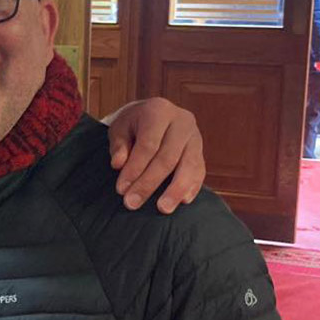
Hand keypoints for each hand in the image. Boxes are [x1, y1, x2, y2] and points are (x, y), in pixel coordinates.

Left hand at [103, 97, 205, 213]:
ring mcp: (195, 136)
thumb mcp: (120, 128)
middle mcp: (182, 122)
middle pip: (167, 157)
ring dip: (175, 190)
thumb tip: (118, 164)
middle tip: (132, 203)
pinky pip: (200, 171)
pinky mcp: (201, 151)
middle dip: (149, 183)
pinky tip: (183, 201)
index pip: (148, 144)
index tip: (121, 189)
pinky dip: (192, 187)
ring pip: (189, 165)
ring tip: (163, 209)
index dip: (135, 168)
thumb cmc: (133, 124)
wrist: (155, 114)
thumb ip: (118, 145)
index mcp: (158, 111)